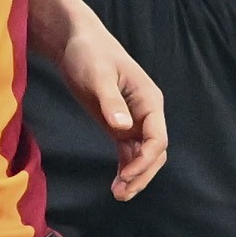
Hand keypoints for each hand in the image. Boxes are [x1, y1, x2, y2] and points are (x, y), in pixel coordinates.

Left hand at [63, 21, 167, 201]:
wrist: (77, 43)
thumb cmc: (89, 54)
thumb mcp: (97, 76)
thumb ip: (111, 102)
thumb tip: (123, 128)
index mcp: (149, 100)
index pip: (158, 138)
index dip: (145, 160)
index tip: (126, 175)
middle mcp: (146, 113)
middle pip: (155, 152)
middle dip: (142, 174)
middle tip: (121, 193)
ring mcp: (134, 120)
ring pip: (143, 155)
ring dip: (135, 176)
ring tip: (118, 194)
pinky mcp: (119, 125)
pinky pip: (129, 152)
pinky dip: (125, 168)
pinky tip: (116, 183)